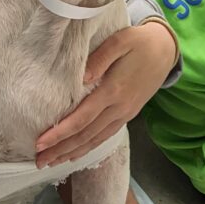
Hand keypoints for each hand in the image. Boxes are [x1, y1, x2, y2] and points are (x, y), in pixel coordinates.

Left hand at [35, 22, 176, 166]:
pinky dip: (88, 148)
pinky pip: (104, 136)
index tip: (41, 142)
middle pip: (86, 135)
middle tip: (38, 161)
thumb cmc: (139, 42)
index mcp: (114, 90)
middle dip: (60, 149)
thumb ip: (100, 58)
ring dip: (72, 153)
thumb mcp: (121, 41)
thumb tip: (80, 78)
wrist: (166, 50)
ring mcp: (125, 114)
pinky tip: (75, 153)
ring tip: (50, 162)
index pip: (82, 118)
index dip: (61, 133)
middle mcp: (119, 108)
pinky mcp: (128, 115)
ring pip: (95, 140)